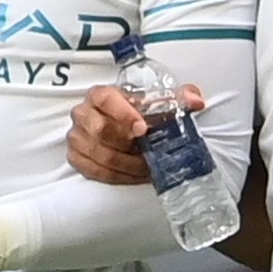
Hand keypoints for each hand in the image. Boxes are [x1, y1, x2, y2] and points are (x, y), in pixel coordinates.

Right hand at [66, 83, 204, 184]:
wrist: (115, 124)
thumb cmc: (132, 111)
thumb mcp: (155, 101)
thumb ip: (178, 98)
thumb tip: (196, 101)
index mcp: (99, 94)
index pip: (106, 100)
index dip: (124, 115)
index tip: (143, 128)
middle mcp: (84, 113)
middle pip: (101, 130)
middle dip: (129, 145)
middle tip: (148, 152)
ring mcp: (77, 136)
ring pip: (101, 155)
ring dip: (128, 164)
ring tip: (146, 166)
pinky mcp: (76, 157)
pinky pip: (97, 172)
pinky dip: (119, 176)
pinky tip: (134, 174)